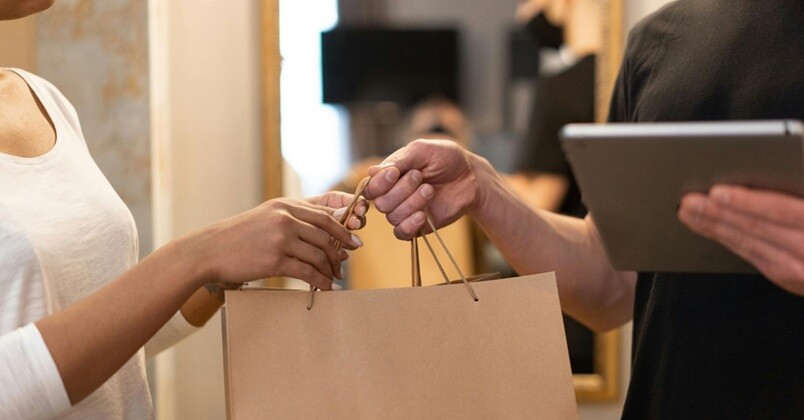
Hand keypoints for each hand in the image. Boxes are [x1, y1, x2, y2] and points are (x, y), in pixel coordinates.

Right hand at [195, 193, 366, 289]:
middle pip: (326, 234)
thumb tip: (325, 233)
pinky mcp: (274, 260)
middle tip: (346, 262)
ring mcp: (280, 239)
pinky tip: (326, 288)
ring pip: (319, 254)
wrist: (210, 250)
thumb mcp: (266, 217)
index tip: (355, 240)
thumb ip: (293, 219)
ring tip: (334, 277)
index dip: (344, 228)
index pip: (325, 214)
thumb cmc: (239, 236)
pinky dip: (321, 281)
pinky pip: (307, 272)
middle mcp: (285, 218)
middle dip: (340, 250)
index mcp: (285, 205)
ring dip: (331, 269)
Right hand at [364, 139, 482, 239]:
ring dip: (411, 203)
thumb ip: (398, 160)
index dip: (379, 183)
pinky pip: (402, 233)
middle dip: (401, 190)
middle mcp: (394, 196)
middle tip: (420, 176)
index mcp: (390, 177)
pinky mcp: (418, 226)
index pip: (370, 188)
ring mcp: (406, 212)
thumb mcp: (422, 151)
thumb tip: (371, 172)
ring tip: (430, 190)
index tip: (395, 173)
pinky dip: (409, 225)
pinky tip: (422, 214)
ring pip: (393, 217)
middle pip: (381, 203)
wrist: (471, 176)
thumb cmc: (446, 158)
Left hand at [678, 184, 803, 295]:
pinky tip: (709, 230)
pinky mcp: (784, 276)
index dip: (746, 202)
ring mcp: (795, 267)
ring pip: (747, 243)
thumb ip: (794, 202)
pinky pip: (750, 255)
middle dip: (718, 213)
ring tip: (689, 214)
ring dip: (714, 227)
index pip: (781, 210)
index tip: (717, 193)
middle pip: (756, 227)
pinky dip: (727, 241)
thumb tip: (769, 182)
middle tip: (689, 202)